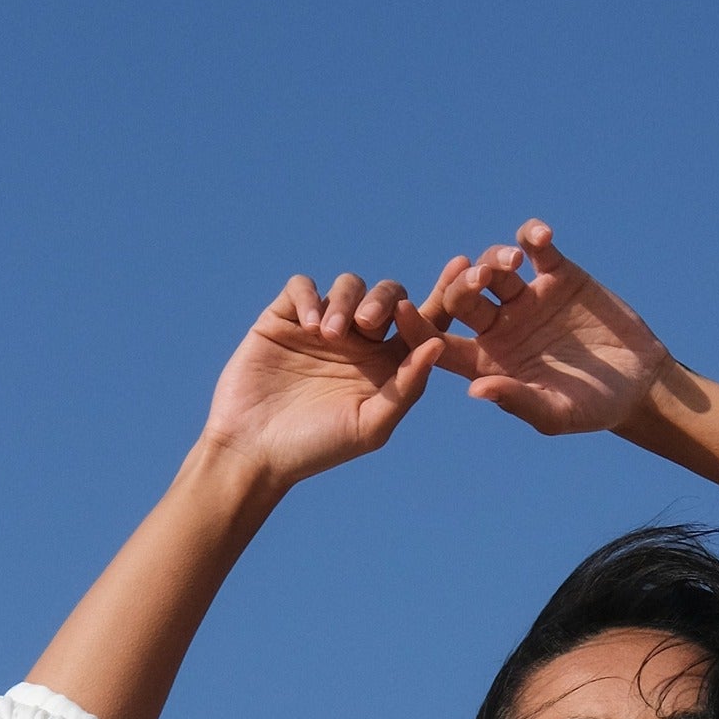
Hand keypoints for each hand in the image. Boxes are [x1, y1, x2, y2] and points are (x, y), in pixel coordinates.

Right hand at [201, 275, 442, 490]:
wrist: (255, 450)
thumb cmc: (317, 448)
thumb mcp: (370, 426)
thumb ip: (407, 387)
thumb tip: (437, 345)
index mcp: (387, 366)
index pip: (422, 322)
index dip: (444, 294)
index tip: (463, 268)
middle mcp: (359, 341)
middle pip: (388, 295)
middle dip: (384, 302)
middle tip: (368, 326)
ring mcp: (323, 326)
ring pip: (349, 285)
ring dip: (346, 303)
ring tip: (329, 335)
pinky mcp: (286, 317)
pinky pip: (304, 286)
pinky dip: (311, 297)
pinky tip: (309, 324)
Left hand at [420, 223, 671, 437]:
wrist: (638, 382)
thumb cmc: (593, 408)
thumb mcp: (556, 412)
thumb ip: (518, 400)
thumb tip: (475, 391)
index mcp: (489, 361)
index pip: (442, 343)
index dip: (420, 327)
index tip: (402, 310)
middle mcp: (501, 326)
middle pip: (464, 299)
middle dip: (464, 285)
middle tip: (478, 280)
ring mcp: (527, 298)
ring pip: (495, 268)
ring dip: (497, 259)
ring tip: (514, 263)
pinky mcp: (557, 275)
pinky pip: (536, 248)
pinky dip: (533, 236)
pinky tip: (540, 237)